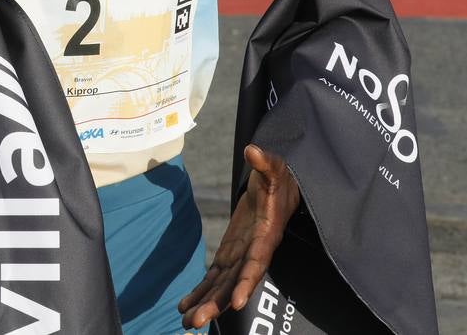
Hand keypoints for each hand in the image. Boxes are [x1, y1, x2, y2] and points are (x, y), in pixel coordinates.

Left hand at [177, 145, 300, 329]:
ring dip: (205, 303)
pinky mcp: (231, 252)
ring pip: (222, 286)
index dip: (247, 282)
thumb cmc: (279, 178)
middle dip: (216, 303)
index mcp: (266, 236)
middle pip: (234, 283)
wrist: (282, 187)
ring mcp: (241, 255)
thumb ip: (265, 162)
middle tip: (194, 322)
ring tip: (185, 322)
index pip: (256, 263)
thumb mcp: (275, 168)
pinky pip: (215, 276)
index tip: (237, 303)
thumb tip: (253, 150)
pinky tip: (185, 305)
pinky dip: (201, 290)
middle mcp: (253, 252)